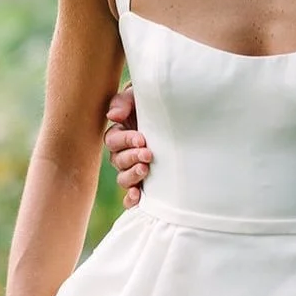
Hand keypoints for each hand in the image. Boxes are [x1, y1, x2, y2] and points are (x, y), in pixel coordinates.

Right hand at [104, 86, 150, 206]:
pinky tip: (138, 196)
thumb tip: (113, 116)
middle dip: (131, 157)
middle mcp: (124, 153)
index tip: (142, 139)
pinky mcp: (144, 183)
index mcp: (120, 134)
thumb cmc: (158, 105)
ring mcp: (134, 169)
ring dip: (131, 176)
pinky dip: (131, 198)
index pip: (113, 140)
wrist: (182, 117)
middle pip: (117, 160)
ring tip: (145, 170)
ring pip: (123, 178)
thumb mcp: (140, 97)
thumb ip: (124, 102)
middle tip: (148, 154)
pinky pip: (130, 195)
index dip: (125, 140)